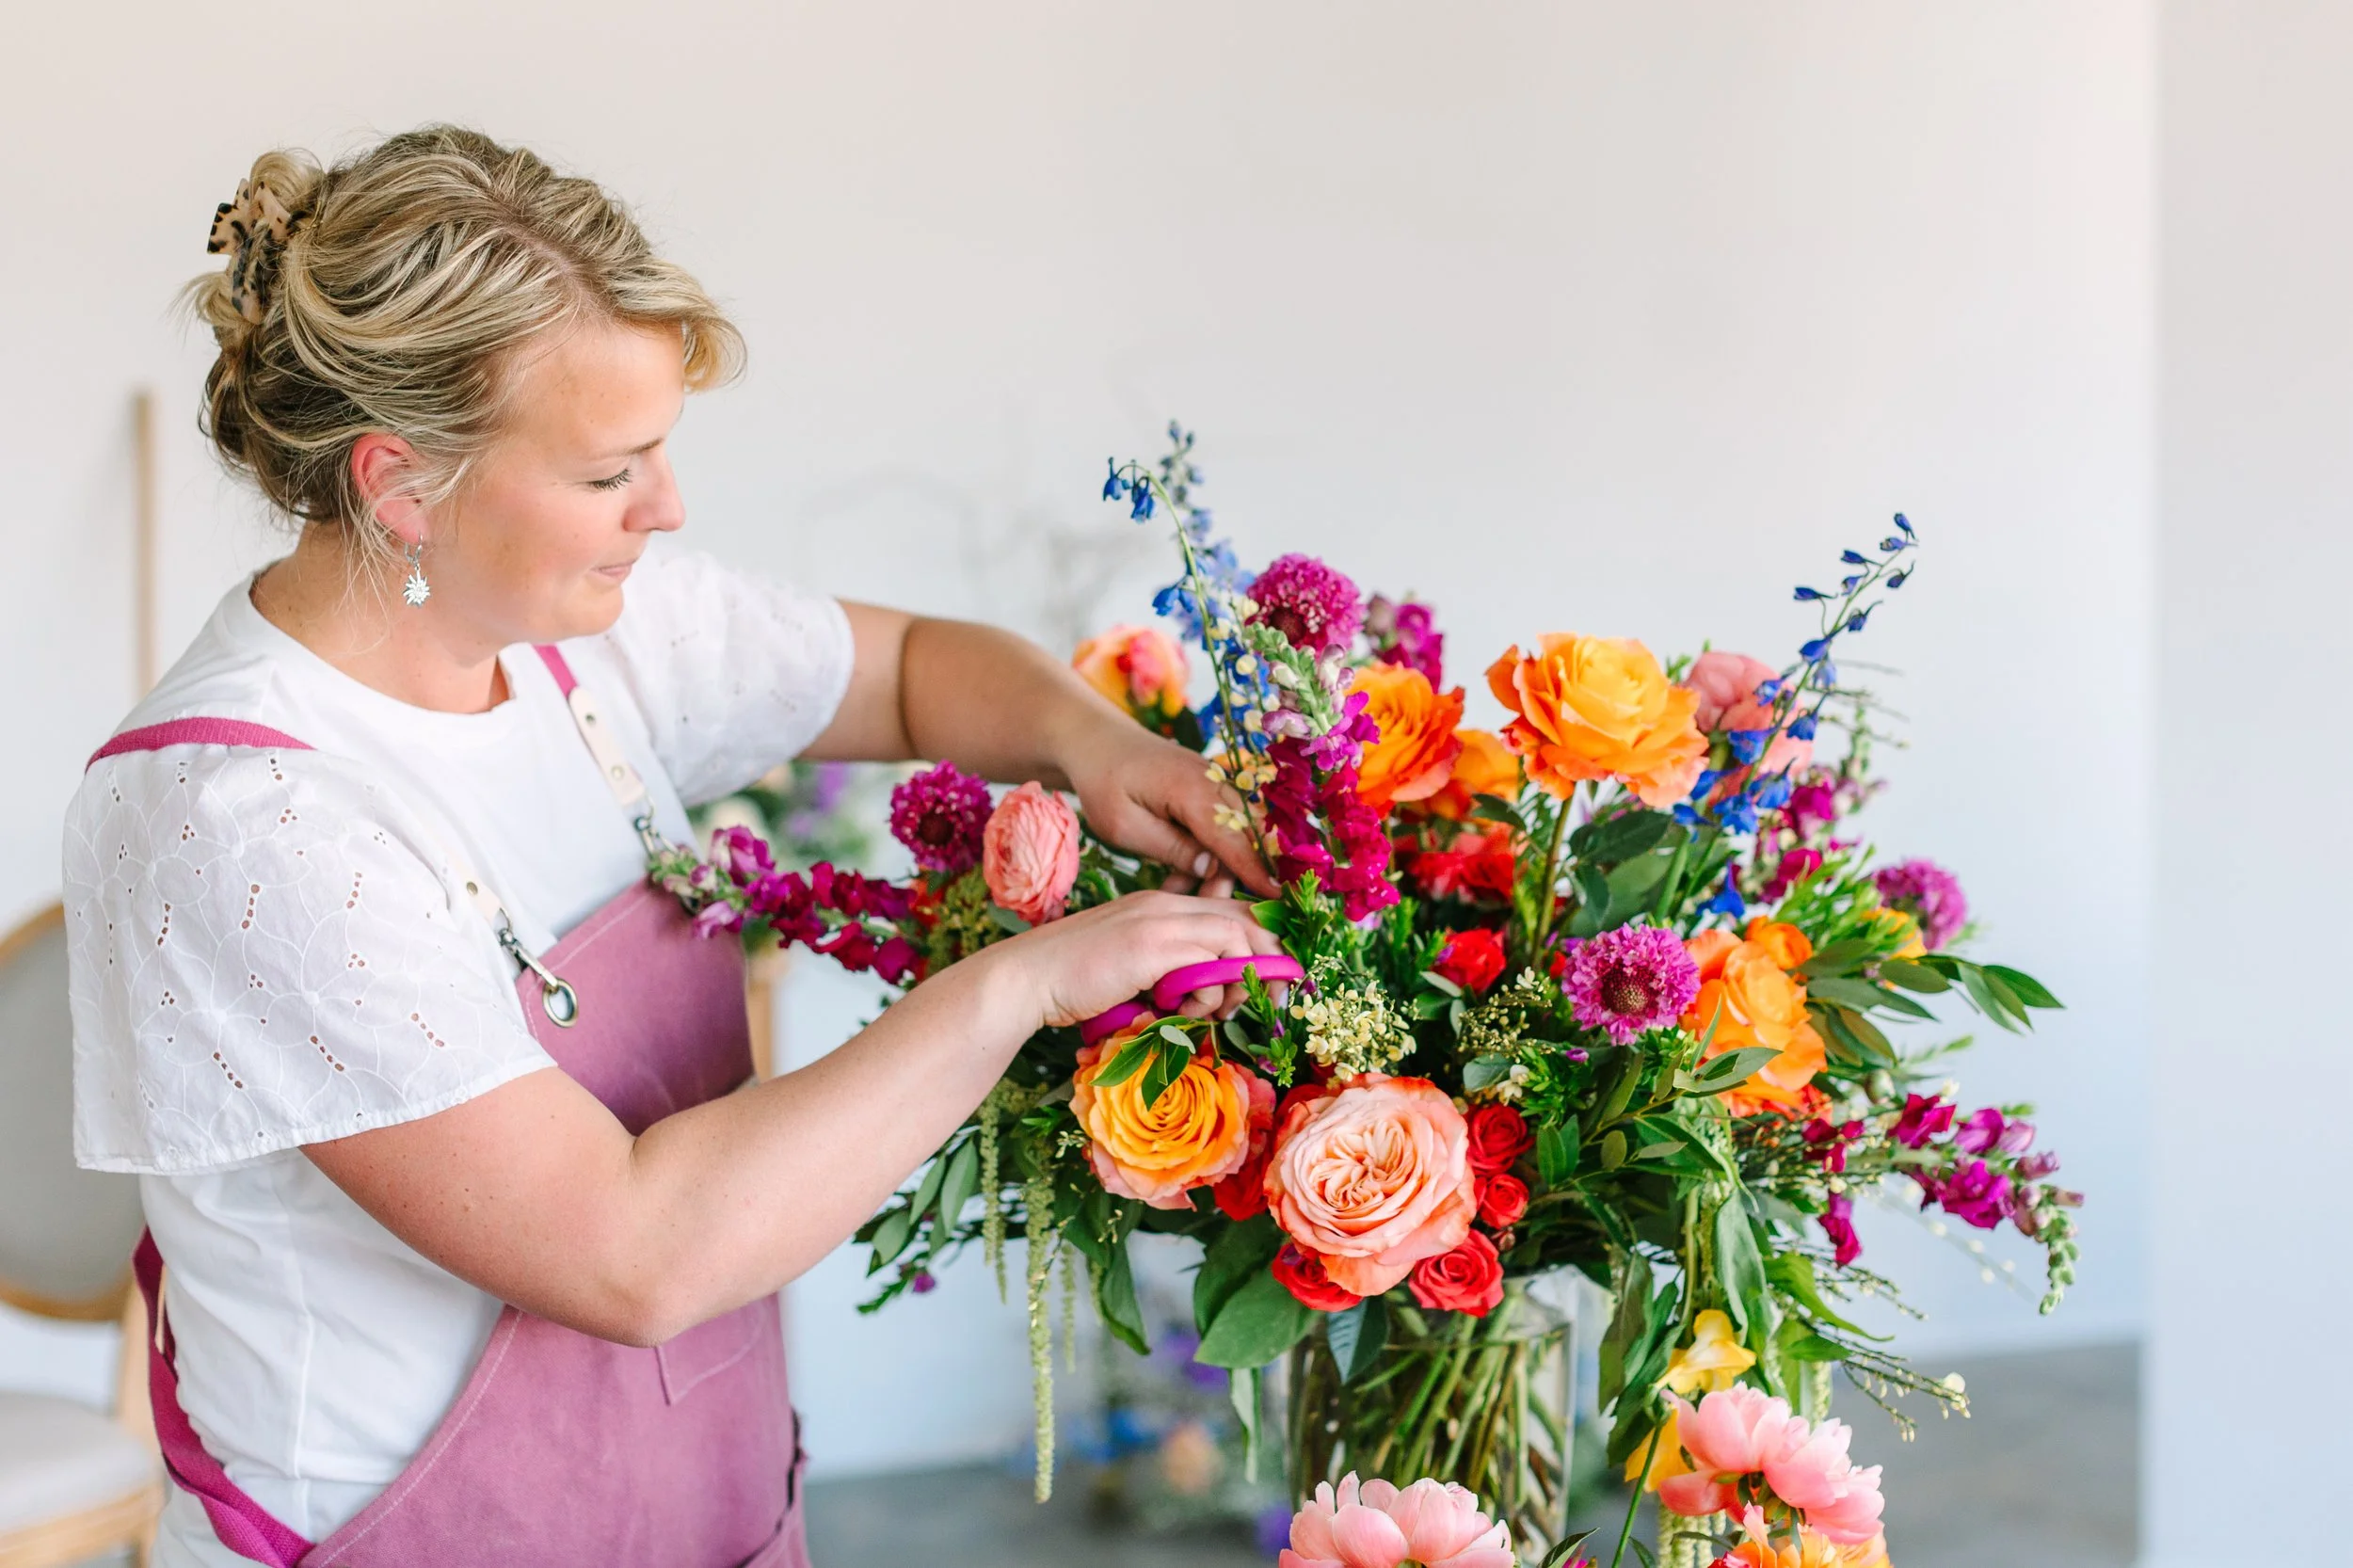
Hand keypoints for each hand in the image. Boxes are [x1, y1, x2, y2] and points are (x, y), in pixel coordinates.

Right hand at [990, 890, 1285, 1027]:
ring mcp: (1158, 920)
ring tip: (1215, 1009)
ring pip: (1234, 937)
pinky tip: (1189, 1009)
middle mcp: (1164, 903)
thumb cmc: (1072, 981)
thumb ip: (1166, 968)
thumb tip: (1204, 990)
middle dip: (1270, 959)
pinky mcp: (1152, 945)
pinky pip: (1211, 962)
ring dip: (1239, 980)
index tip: (1270, 977)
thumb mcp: (1131, 966)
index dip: (1260, 940)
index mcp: (1160, 903)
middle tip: (1272, 997)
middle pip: (1244, 918)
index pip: (1230, 907)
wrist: (1027, 979)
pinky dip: (1213, 991)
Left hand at [1060, 715, 1276, 898]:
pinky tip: (1180, 872)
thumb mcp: (1125, 826)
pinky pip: (1220, 823)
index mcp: (1193, 789)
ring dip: (1216, 865)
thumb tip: (1213, 869)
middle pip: (1241, 837)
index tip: (1279, 897)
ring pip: (1232, 833)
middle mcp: (1213, 782)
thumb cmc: (1102, 782)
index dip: (1255, 870)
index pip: (1233, 838)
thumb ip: (1171, 848)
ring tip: (1177, 889)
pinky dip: (1208, 849)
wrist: (1095, 740)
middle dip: (1232, 875)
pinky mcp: (1208, 787)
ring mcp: (1213, 782)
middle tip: (1200, 905)